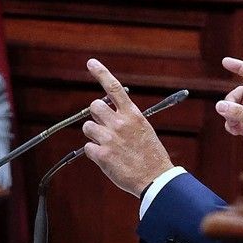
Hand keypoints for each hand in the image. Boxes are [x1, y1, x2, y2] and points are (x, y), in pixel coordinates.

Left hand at [81, 58, 173, 197]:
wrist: (155, 179)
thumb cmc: (150, 155)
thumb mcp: (143, 129)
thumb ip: (126, 119)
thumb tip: (107, 113)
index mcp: (133, 115)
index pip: (115, 88)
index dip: (101, 73)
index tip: (90, 63)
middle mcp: (120, 123)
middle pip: (94, 106)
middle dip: (96, 116)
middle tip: (105, 127)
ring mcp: (109, 139)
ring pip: (87, 127)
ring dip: (94, 135)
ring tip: (108, 146)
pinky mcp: (102, 155)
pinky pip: (87, 147)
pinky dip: (94, 153)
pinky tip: (108, 159)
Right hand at [216, 57, 242, 170]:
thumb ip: (240, 113)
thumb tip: (221, 105)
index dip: (240, 67)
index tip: (225, 62)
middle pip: (239, 94)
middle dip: (231, 102)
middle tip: (229, 113)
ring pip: (235, 108)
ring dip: (230, 115)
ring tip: (233, 125)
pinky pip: (234, 122)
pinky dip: (230, 125)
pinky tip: (234, 131)